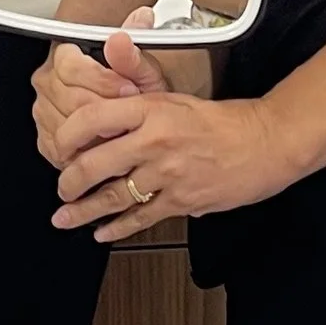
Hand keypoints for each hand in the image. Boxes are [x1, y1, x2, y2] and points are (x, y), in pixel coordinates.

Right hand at [32, 33, 143, 167]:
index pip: (71, 65)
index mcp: (64, 56)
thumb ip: (138, 48)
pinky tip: (107, 143)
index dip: (103, 80)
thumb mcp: (142, 71)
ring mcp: (44, 112)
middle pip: (70, 97)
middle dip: (106, 107)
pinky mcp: (47, 140)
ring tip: (122, 127)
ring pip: (67, 125)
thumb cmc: (133, 93)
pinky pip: (64, 148)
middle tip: (129, 110)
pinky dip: (89, 149)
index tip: (128, 88)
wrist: (130, 121)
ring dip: (100, 130)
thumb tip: (140, 19)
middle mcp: (47, 82)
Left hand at [52, 55, 283, 239]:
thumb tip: (103, 92)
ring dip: (84, 211)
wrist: (266, 142)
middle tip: (61, 189)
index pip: (93, 119)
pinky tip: (102, 232)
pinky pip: (141, 217)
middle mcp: (155, 140)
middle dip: (70, 182)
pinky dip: (117, 228)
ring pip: (113, 196)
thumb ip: (135, 95)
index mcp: (151, 109)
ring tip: (65, 217)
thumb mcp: (174, 95)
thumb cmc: (222, 120)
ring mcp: (168, 173)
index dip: (68, 135)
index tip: (59, 146)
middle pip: (96, 164)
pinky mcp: (182, 200)